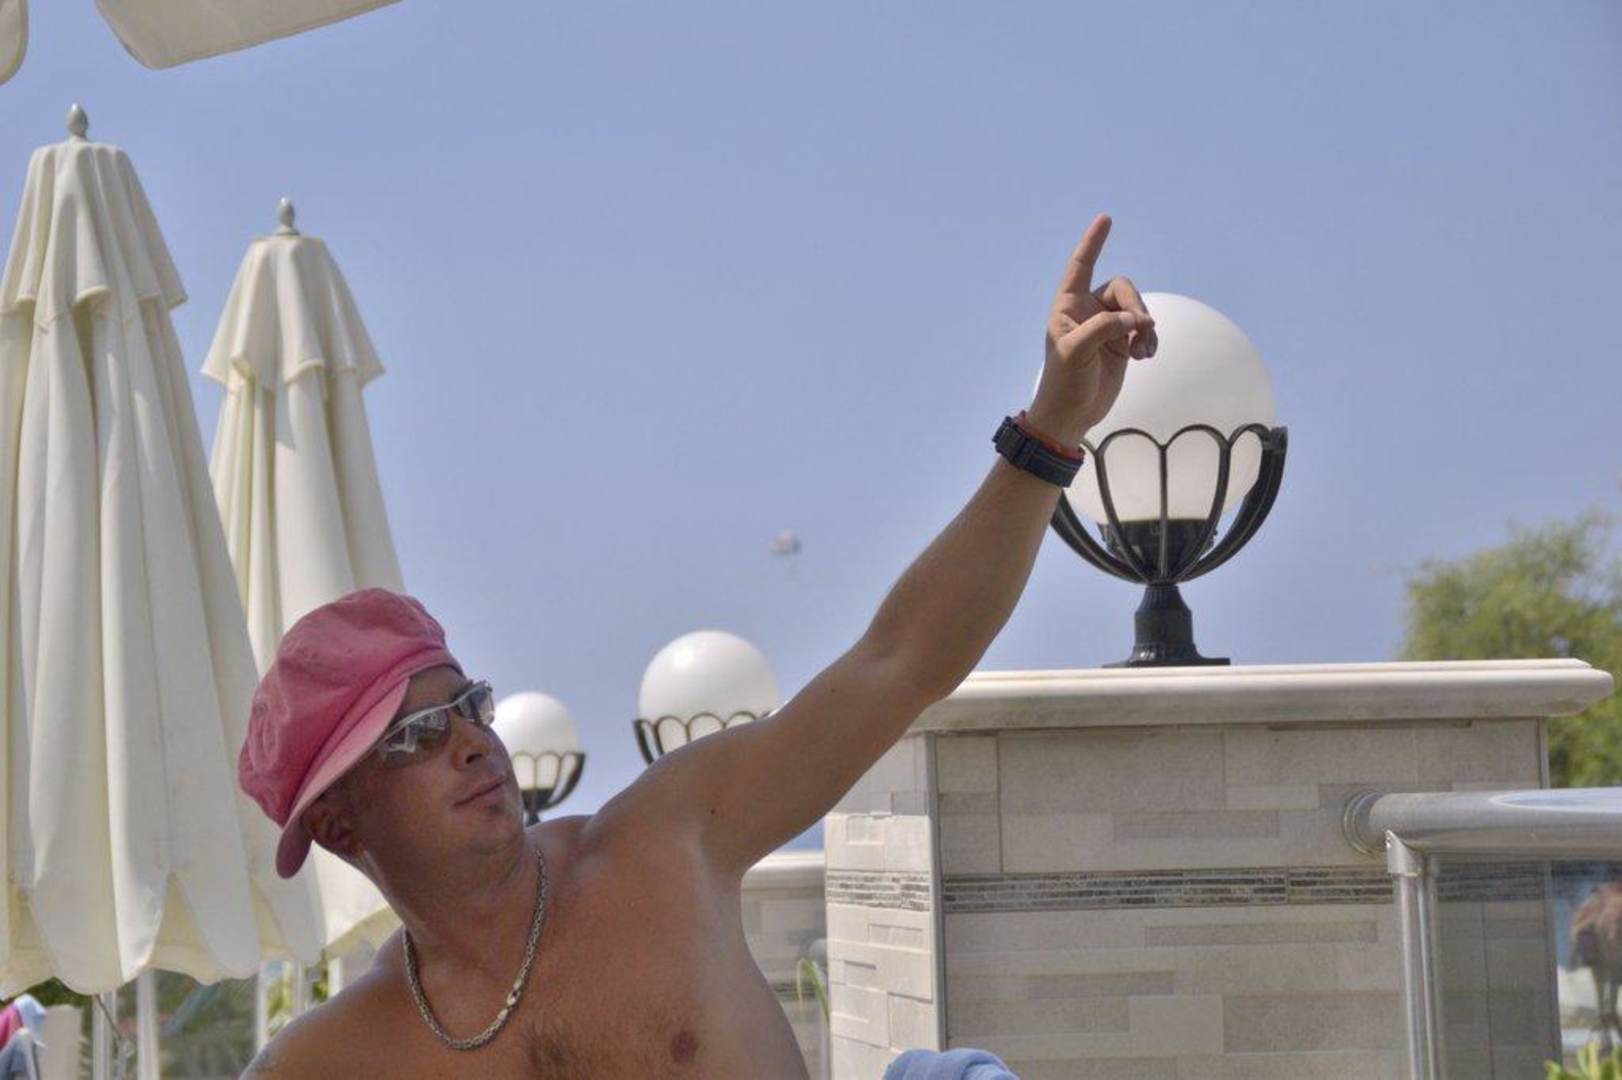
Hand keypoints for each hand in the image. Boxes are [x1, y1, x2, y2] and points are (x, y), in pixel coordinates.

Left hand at [1027, 214, 1155, 445]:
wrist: (1072, 415)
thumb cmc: (1064, 383)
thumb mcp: (1075, 353)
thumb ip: (1103, 329)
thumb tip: (1134, 320)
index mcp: (1068, 307)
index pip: (1082, 267)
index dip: (1093, 243)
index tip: (1105, 219)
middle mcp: (1088, 312)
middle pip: (1122, 290)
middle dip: (1136, 307)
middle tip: (1142, 330)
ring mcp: (1107, 327)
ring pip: (1137, 310)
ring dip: (1145, 329)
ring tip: (1143, 352)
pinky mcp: (1121, 344)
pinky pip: (1144, 330)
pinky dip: (1149, 341)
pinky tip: (1145, 357)